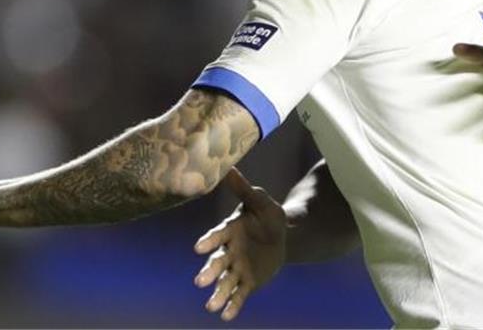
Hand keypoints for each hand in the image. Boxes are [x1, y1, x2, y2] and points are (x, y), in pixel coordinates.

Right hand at [193, 167, 286, 320]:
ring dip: (217, 294)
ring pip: (225, 282)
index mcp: (229, 230)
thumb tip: (229, 167)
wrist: (284, 236)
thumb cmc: (268, 215)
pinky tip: (226, 316)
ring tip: (211, 306)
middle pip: (217, 262)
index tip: (198, 248)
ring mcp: (237, 268)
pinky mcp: (247, 282)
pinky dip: (232, 306)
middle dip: (209, 271)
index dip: (209, 241)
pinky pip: (239, 295)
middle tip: (200, 281)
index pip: (217, 236)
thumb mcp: (260, 201)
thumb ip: (245, 190)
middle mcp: (229, 251)